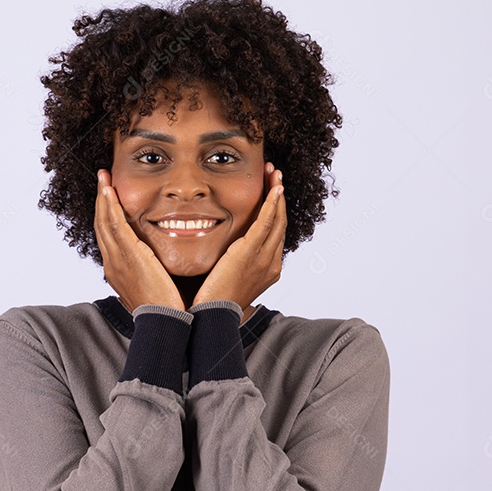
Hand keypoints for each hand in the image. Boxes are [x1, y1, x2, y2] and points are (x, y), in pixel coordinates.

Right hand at [94, 169, 183, 310]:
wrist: (164, 323)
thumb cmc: (166, 310)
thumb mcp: (155, 288)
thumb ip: (155, 274)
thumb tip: (163, 267)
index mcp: (119, 271)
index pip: (109, 238)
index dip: (107, 217)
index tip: (109, 200)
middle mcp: (113, 263)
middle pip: (102, 226)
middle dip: (102, 202)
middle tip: (103, 181)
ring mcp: (117, 259)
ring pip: (105, 222)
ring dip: (104, 197)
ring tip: (104, 178)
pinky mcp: (128, 255)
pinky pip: (114, 224)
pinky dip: (110, 206)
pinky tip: (110, 190)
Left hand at [192, 163, 285, 310]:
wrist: (211, 318)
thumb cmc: (213, 304)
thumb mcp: (228, 281)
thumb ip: (231, 266)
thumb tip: (223, 257)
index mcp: (267, 270)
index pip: (274, 235)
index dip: (275, 212)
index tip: (271, 194)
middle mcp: (271, 263)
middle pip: (280, 223)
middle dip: (278, 197)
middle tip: (274, 175)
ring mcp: (263, 258)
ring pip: (276, 219)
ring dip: (276, 193)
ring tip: (274, 173)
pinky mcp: (250, 252)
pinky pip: (266, 222)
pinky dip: (272, 203)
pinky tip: (274, 188)